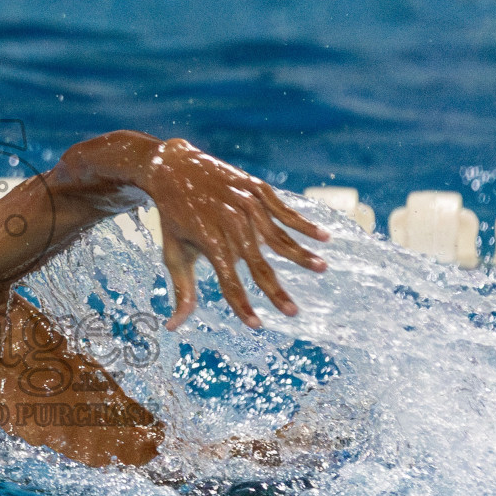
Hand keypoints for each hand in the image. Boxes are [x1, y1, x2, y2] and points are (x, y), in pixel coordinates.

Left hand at [139, 138, 327, 329]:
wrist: (173, 168)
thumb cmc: (174, 218)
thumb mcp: (173, 254)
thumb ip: (181, 291)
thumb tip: (172, 328)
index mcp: (209, 241)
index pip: (229, 282)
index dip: (241, 305)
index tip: (256, 325)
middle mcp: (230, 223)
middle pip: (258, 264)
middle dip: (276, 291)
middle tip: (294, 312)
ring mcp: (245, 204)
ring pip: (278, 236)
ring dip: (301, 254)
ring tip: (322, 269)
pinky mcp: (255, 188)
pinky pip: (283, 209)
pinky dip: (303, 224)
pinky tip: (323, 237)